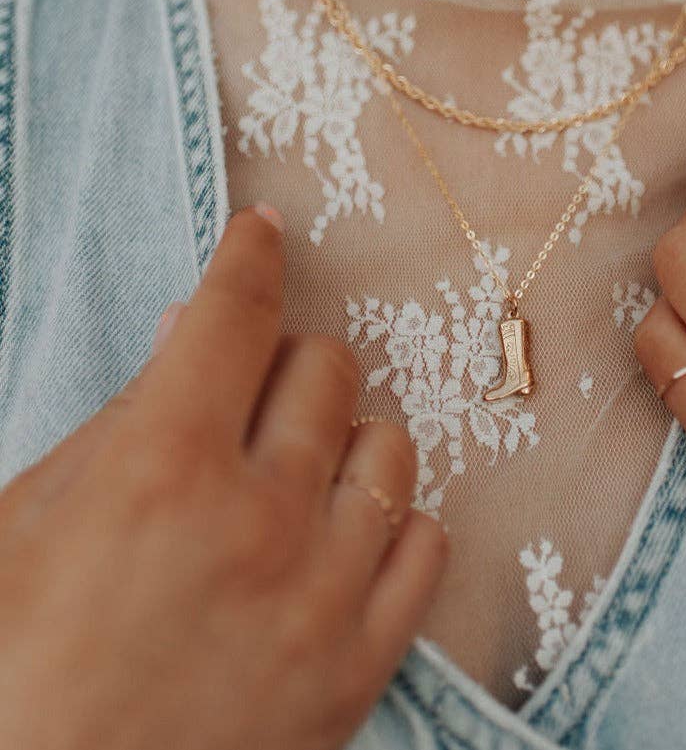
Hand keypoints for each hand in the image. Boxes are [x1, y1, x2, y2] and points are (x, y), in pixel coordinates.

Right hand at [0, 204, 447, 749]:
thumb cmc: (10, 668)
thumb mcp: (21, 526)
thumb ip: (116, 419)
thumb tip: (182, 331)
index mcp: (160, 472)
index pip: (232, 316)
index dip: (247, 258)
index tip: (260, 235)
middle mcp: (259, 522)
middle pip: (325, 367)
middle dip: (286, 357)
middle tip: (251, 388)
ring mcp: (322, 598)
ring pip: (389, 448)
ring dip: (345, 437)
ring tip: (300, 468)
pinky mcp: (360, 667)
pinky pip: (426, 545)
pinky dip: (392, 524)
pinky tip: (347, 537)